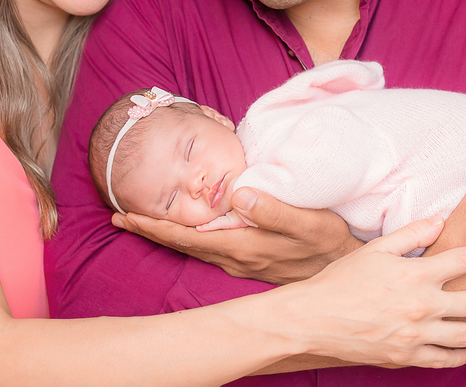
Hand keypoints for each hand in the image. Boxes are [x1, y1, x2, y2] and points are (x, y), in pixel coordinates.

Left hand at [112, 186, 361, 283]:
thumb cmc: (329, 243)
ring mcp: (242, 261)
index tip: (127, 214)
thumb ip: (273, 210)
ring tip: (141, 220)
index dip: (156, 226)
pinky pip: (208, 247)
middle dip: (151, 230)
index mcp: (242, 247)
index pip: (187, 237)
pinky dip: (188, 236)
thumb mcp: (308, 222)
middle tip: (118, 216)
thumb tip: (238, 194)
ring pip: (193, 246)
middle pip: (183, 243)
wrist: (347, 272)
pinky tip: (185, 228)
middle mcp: (235, 257)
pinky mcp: (250, 258)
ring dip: (167, 233)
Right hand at [283, 216, 465, 368]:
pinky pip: (442, 359)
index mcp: (415, 273)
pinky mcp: (406, 355)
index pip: (465, 258)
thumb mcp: (376, 249)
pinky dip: (460, 356)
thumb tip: (440, 218)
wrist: (313, 318)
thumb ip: (411, 234)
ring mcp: (415, 334)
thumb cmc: (341, 280)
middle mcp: (421, 305)